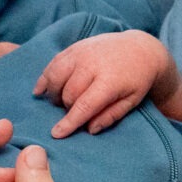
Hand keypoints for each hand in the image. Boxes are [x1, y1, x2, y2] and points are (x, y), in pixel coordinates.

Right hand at [35, 30, 181, 136]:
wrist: (140, 48)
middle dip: (66, 107)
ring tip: (59, 101)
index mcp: (110, 81)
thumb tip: (89, 129)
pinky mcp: (75, 47)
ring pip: (56, 76)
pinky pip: (53, 63)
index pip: (84, 105)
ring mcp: (82, 53)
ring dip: (53, 93)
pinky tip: (40, 90)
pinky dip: (45, 78)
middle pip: (68, 93)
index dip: (69, 121)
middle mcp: (93, 64)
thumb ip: (111, 116)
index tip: (56, 134)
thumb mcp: (131, 101)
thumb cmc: (136, 79)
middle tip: (73, 112)